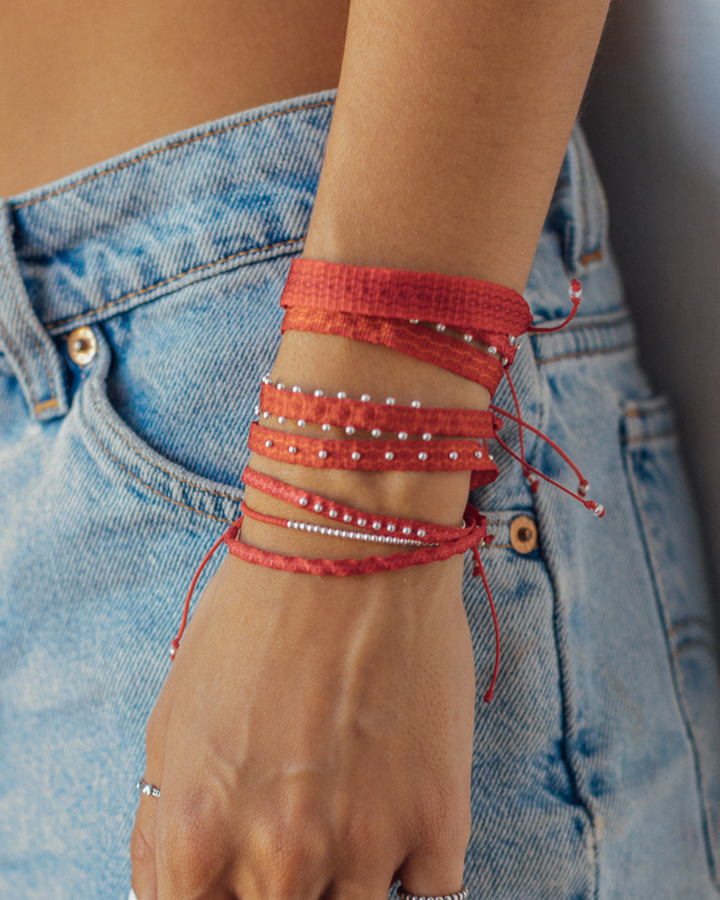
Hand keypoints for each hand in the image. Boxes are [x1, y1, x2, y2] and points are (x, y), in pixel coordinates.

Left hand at [130, 548, 474, 898]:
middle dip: (279, 890)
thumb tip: (169, 893)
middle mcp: (279, 859)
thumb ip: (159, 829)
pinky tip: (393, 812)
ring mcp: (365, 846)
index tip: (237, 882)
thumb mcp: (172, 719)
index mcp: (199, 836)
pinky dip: (408, 871)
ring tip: (344, 811)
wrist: (355, 553)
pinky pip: (428, 898)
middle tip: (296, 829)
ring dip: (343, 883)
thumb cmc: (256, 619)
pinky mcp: (440, 821)